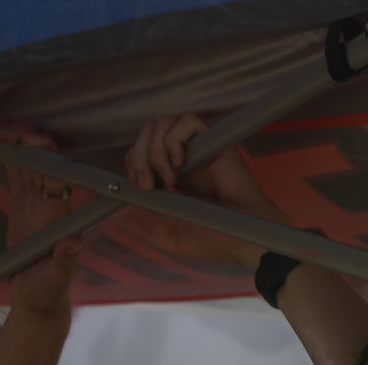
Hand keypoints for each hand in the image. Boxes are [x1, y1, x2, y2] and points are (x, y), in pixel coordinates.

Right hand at [0, 124, 81, 314]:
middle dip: (25, 139)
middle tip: (0, 129)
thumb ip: (64, 262)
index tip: (21, 138)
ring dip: (15, 145)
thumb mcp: (54, 281)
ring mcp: (37, 203)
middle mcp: (50, 202)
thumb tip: (75, 243)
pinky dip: (8, 159)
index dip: (41, 151)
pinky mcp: (24, 208)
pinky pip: (17, 176)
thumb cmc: (48, 294)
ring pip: (28, 163)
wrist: (38, 301)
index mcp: (58, 212)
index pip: (54, 171)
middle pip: (41, 160)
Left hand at [121, 115, 284, 268]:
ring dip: (155, 152)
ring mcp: (198, 148)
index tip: (141, 187)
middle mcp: (182, 157)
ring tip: (170, 179)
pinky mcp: (215, 142)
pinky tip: (180, 163)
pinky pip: (189, 122)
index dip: (132, 162)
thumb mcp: (172, 238)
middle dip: (138, 156)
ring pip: (162, 125)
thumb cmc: (217, 240)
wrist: (247, 240)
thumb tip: (120, 217)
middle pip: (147, 132)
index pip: (139, 150)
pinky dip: (176, 139)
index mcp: (170, 176)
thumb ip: (147, 228)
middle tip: (149, 185)